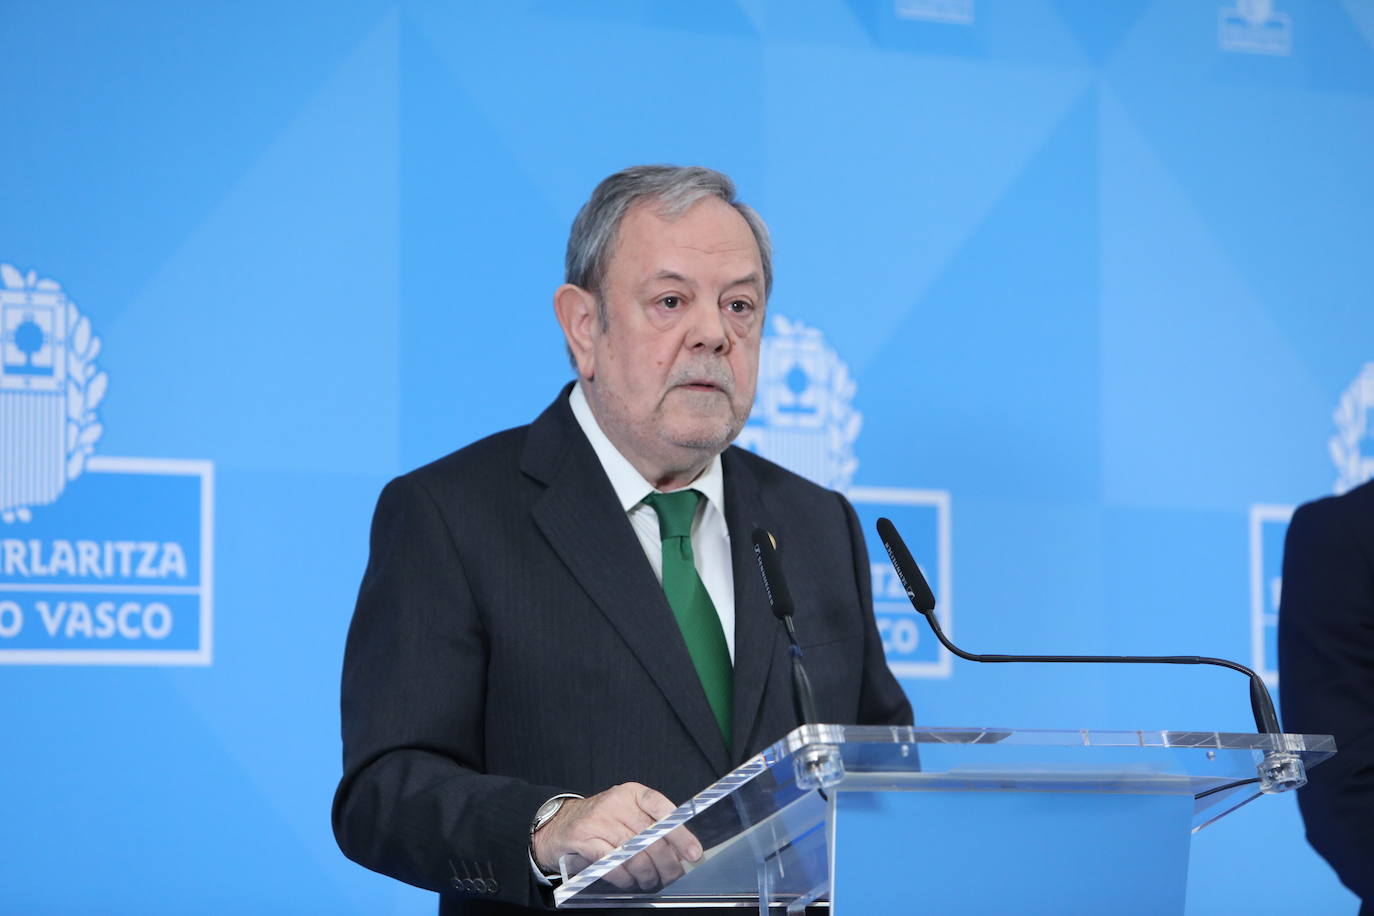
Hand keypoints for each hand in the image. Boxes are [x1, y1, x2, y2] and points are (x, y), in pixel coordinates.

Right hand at [531, 782, 702, 889]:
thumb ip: (651, 826)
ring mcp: (599, 820)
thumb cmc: (600, 821)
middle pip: (651, 837)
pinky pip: (613, 865)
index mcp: (632, 793)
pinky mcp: (584, 839)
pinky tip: (629, 881)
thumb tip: (681, 851)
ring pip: (634, 854)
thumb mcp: (626, 813)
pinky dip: (625, 878)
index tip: (693, 853)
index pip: (663, 810)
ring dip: (647, 875)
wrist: (558, 824)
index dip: (681, 834)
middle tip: (673, 876)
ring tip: (650, 881)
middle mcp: (616, 802)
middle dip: (667, 863)